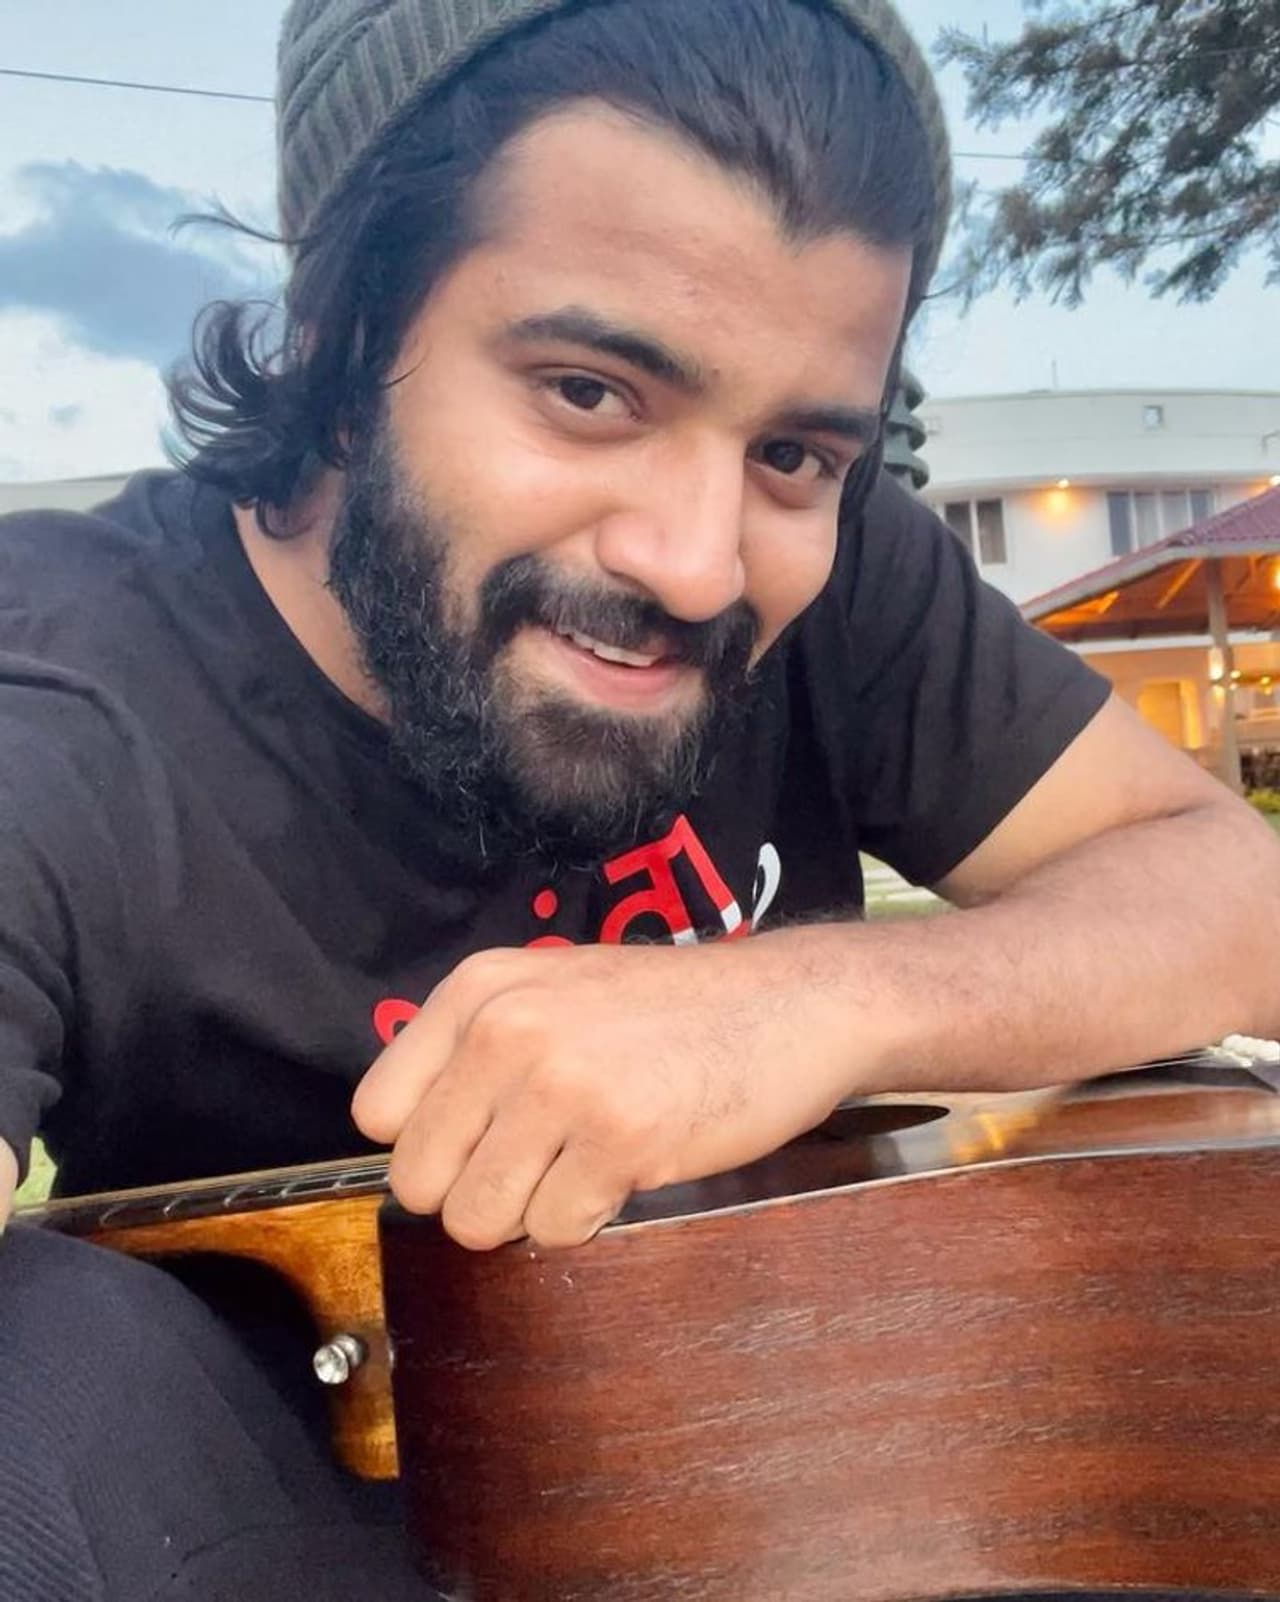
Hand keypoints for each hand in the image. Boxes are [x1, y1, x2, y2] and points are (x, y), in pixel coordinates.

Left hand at [351, 931, 856, 1250]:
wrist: (790, 1004)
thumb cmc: (670, 1010)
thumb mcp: (553, 990)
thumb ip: (476, 1047)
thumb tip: (413, 1143)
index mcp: (478, 988)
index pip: (377, 1112)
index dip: (428, 1144)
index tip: (479, 1142)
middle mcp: (506, 1028)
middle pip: (419, 1181)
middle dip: (476, 1191)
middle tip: (539, 1164)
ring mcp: (561, 1082)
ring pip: (478, 1219)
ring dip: (531, 1211)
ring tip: (585, 1163)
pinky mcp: (619, 1137)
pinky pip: (555, 1230)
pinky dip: (589, 1218)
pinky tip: (628, 1167)